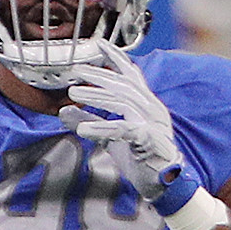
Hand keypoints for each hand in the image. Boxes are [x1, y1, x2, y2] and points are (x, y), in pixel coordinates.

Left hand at [59, 47, 198, 212]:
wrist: (166, 184)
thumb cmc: (141, 158)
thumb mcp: (111, 138)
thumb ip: (92, 122)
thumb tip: (64, 112)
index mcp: (146, 104)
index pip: (132, 75)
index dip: (116, 58)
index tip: (99, 44)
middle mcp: (151, 109)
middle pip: (124, 85)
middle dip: (99, 75)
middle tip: (76, 71)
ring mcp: (152, 123)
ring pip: (122, 103)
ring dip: (96, 97)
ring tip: (72, 94)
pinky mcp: (149, 140)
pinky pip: (123, 130)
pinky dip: (102, 128)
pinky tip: (83, 128)